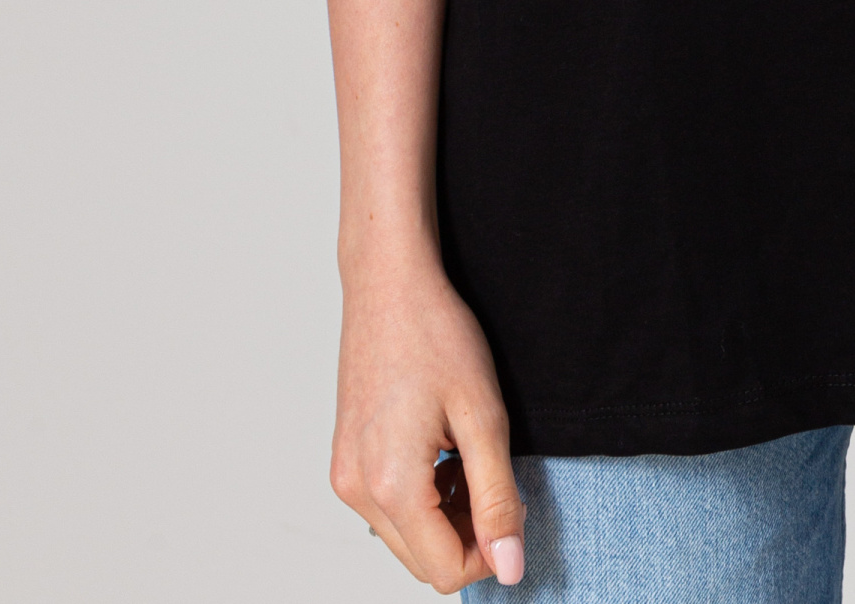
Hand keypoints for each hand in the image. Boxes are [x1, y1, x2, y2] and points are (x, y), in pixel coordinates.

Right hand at [330, 245, 526, 590]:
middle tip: (493, 478)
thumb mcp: (484, 416)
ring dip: (443, 518)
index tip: (511, 506)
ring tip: (466, 458)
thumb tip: (510, 567)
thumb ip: (497, 498)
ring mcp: (344, 476)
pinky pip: (385, 510)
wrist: (389, 284)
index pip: (446, 571)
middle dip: (466, 536)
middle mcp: (357, 490)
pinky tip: (439, 452)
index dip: (490, 552)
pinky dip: (419, 498)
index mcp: (391, 485)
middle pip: (422, 562)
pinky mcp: (343, 461)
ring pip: (404, 538)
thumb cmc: (435, 335)